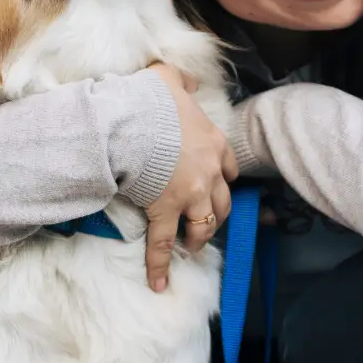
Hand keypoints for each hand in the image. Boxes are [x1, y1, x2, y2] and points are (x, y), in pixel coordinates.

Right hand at [144, 63, 237, 291]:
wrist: (133, 121)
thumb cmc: (150, 99)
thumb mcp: (170, 79)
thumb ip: (182, 81)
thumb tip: (188, 79)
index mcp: (213, 143)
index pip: (230, 167)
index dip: (225, 178)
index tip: (220, 184)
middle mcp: (209, 173)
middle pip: (222, 201)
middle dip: (216, 213)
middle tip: (207, 221)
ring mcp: (189, 194)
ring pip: (203, 225)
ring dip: (199, 238)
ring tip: (192, 248)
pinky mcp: (165, 210)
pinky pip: (163, 244)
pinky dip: (161, 266)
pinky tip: (160, 283)